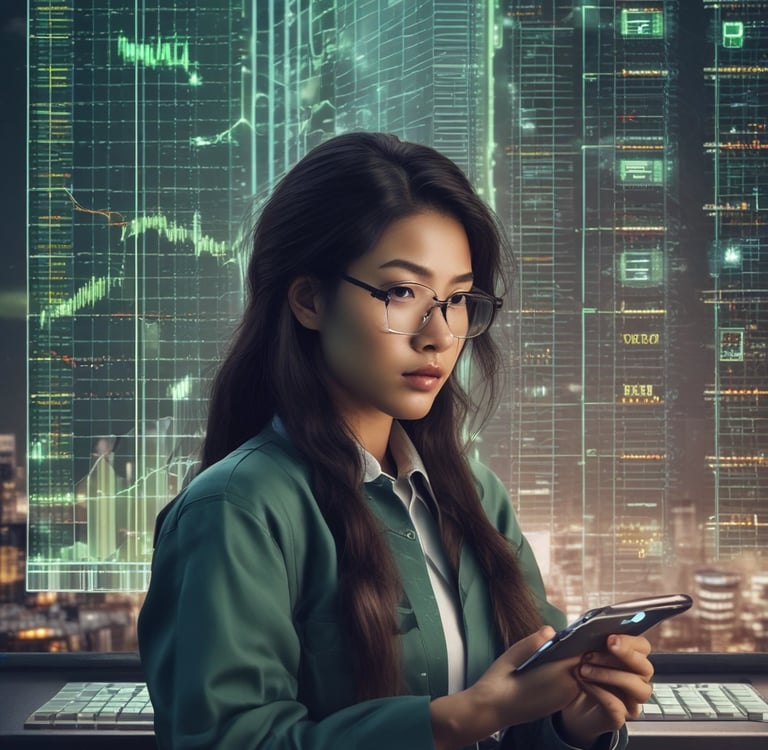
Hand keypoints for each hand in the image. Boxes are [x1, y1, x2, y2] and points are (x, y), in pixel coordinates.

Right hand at [431, 627, 582, 749]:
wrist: (490, 710)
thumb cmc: (499, 680)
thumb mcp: (513, 653)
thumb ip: (535, 641)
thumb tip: (551, 630)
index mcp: (558, 674)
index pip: (581, 652)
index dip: (579, 641)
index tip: (574, 630)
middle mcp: (567, 688)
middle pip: (581, 664)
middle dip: (574, 652)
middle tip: (560, 640)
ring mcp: (564, 699)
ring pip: (576, 675)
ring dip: (568, 664)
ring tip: (553, 654)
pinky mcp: (558, 705)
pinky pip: (569, 685)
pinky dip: (564, 676)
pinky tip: (547, 670)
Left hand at [558, 634, 653, 747]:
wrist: (563, 705)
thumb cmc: (573, 673)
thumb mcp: (568, 651)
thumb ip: (564, 639)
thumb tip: (550, 629)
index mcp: (627, 658)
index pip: (642, 647)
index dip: (630, 642)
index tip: (610, 638)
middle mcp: (634, 679)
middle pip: (646, 667)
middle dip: (623, 657)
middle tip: (594, 653)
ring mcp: (628, 700)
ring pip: (638, 688)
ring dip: (610, 675)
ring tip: (584, 670)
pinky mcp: (618, 717)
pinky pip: (618, 707)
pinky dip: (600, 694)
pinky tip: (584, 685)